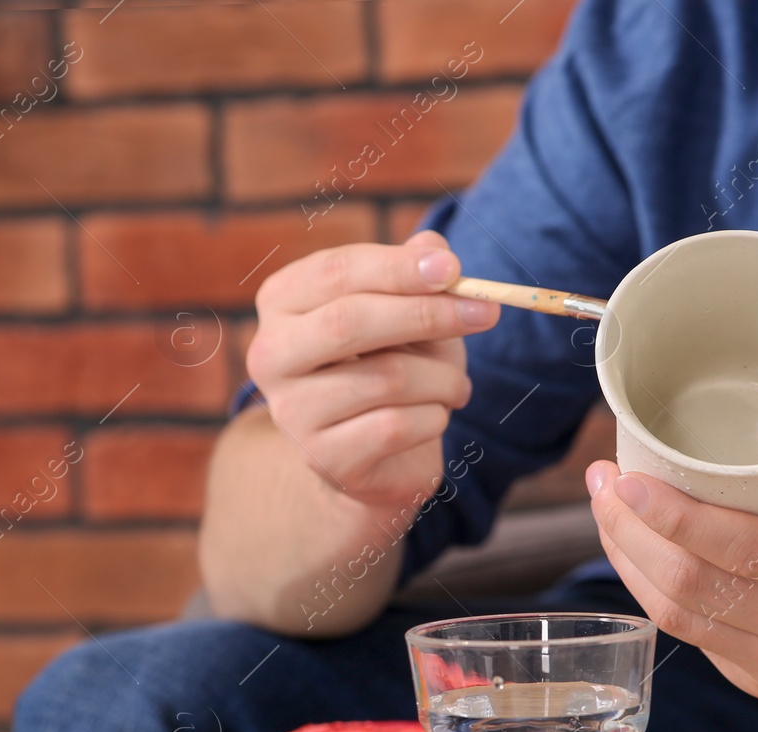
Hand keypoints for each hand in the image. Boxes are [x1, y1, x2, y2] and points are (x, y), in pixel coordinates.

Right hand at [247, 231, 500, 507]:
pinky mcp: (326, 458)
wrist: (375, 452)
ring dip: (443, 378)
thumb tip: (433, 248)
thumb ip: (416, 275)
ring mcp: (292, 412)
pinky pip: (396, 426)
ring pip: (385, 378)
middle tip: (485, 312)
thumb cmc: (389, 364)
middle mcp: (271, 355)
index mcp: (282, 302)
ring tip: (458, 385)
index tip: (454, 269)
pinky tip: (435, 416)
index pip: (336, 272)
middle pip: (350, 322)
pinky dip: (434, 417)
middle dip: (427, 314)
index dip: (398, 267)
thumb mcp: (407, 312)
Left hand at [587, 361, 757, 718]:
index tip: (627, 476)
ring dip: (627, 560)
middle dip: (629, 530)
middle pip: (692, 582)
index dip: (673, 516)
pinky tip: (637, 553)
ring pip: (679, 613)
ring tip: (607, 511)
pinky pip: (691, 636)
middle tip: (603, 482)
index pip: (744, 546)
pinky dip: (654, 591)